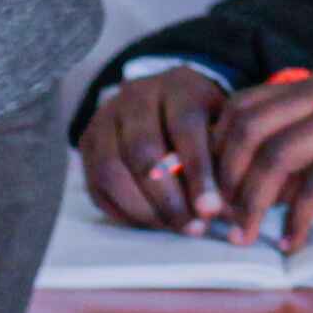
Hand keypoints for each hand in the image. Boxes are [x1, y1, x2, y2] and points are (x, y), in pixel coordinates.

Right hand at [81, 65, 236, 230]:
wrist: (166, 97)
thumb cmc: (203, 117)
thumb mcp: (222, 123)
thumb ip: (224, 158)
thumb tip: (225, 211)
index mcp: (177, 85)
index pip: (184, 126)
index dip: (198, 172)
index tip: (210, 209)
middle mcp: (136, 96)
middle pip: (143, 150)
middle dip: (168, 198)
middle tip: (191, 226)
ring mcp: (105, 118)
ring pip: (112, 170)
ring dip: (143, 208)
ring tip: (171, 226)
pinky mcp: (87, 143)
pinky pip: (96, 185)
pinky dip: (122, 210)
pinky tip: (150, 222)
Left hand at [205, 71, 312, 240]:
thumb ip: (292, 162)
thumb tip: (237, 193)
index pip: (243, 106)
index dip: (216, 151)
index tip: (209, 195)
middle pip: (251, 127)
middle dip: (225, 178)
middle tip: (220, 221)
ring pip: (278, 154)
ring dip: (253, 203)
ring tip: (245, 237)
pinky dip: (297, 219)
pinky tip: (293, 243)